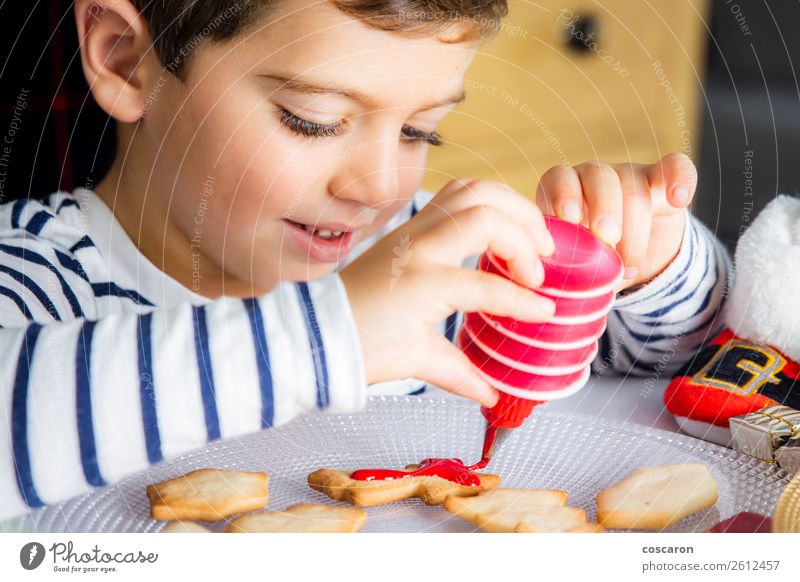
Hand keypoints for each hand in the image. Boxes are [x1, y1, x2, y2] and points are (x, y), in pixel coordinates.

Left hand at [340, 178, 556, 406]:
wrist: (320, 329)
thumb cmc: (361, 346)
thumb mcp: (415, 361)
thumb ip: (460, 373)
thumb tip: (491, 393)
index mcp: (422, 285)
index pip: (488, 285)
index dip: (524, 301)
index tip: (544, 312)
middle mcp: (419, 247)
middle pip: (486, 216)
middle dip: (526, 236)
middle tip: (544, 265)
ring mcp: (412, 230)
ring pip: (472, 191)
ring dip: (511, 207)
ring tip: (531, 236)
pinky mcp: (409, 225)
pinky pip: (454, 195)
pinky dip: (486, 201)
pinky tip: (500, 225)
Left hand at [536, 153, 696, 289]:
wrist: (629, 263)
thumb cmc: (591, 264)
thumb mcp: (575, 267)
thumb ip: (565, 268)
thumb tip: (558, 288)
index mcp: (562, 193)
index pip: (559, 178)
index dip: (564, 195)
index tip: (571, 218)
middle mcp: (592, 177)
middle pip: (599, 177)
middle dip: (604, 209)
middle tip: (608, 239)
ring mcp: (628, 175)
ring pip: (633, 185)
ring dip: (634, 226)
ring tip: (630, 264)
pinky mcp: (662, 180)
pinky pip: (674, 167)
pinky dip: (679, 179)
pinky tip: (678, 199)